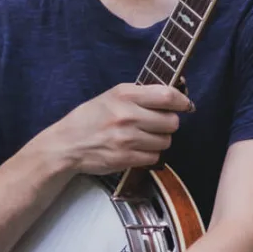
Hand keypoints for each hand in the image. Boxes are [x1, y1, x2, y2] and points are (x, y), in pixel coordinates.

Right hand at [46, 83, 193, 175]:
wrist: (67, 145)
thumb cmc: (90, 118)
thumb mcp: (111, 96)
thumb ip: (140, 94)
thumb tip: (173, 93)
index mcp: (124, 94)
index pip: (167, 95)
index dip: (182, 101)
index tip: (185, 104)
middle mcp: (127, 115)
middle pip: (172, 121)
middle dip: (168, 123)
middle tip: (158, 124)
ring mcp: (127, 138)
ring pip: (165, 141)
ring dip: (159, 140)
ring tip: (145, 137)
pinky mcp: (126, 158)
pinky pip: (154, 157)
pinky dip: (149, 154)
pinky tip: (138, 149)